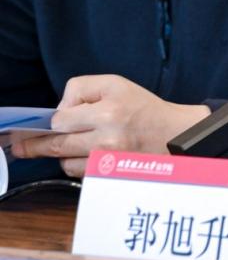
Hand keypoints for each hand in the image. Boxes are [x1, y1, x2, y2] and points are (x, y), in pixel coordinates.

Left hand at [8, 74, 210, 176]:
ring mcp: (109, 161)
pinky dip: (78, 165)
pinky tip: (86, 156)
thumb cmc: (146, 108)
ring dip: (62, 154)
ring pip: (65, 162)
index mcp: (109, 111)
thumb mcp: (116, 83)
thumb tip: (59, 110)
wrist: (176, 135)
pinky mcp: (111, 176)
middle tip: (19, 146)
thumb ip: (81, 88)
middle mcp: (108, 138)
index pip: (60, 120)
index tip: (46, 122)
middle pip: (55, 145)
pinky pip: (80, 173)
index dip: (55, 119)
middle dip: (33, 145)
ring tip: (68, 146)